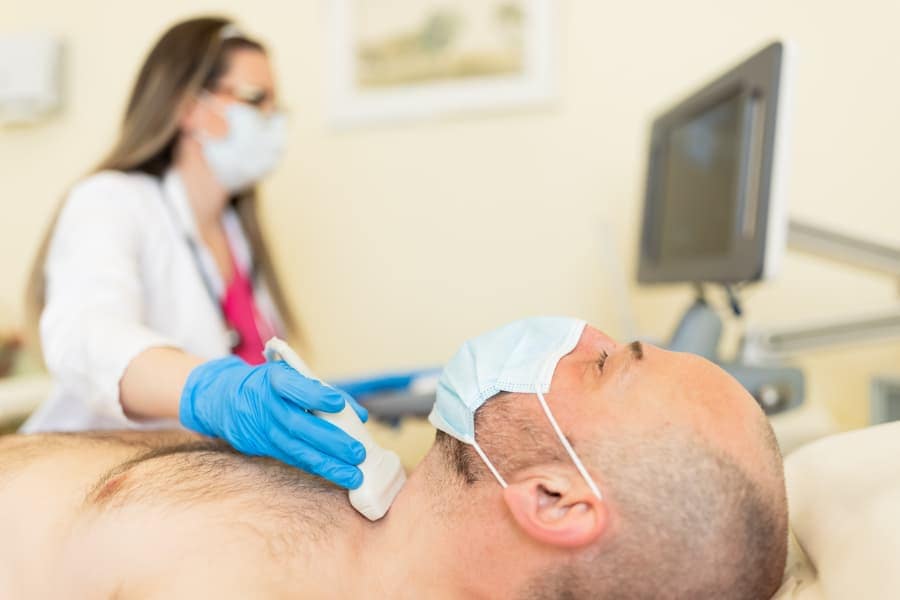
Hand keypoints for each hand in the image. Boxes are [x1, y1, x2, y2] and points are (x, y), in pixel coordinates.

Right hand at [179, 357, 368, 488]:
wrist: (228, 400)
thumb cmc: (272, 385)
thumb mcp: (291, 376)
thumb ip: (327, 393)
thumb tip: (359, 416)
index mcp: (275, 381)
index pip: (294, 387)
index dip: (315, 395)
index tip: (337, 404)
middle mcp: (269, 406)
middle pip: (300, 425)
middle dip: (331, 441)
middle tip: (358, 452)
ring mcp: (267, 430)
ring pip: (298, 450)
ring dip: (328, 465)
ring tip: (353, 476)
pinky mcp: (268, 448)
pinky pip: (295, 459)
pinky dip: (317, 468)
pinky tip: (337, 476)